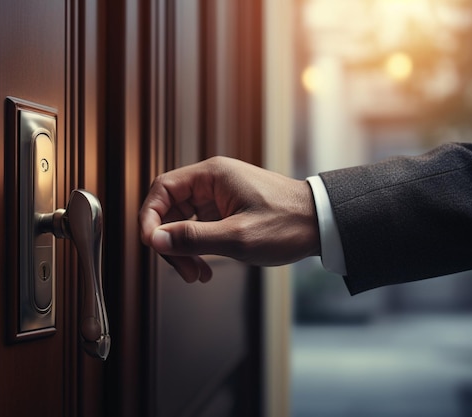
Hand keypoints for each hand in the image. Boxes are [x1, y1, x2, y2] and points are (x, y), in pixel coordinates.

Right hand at [139, 156, 319, 281]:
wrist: (321, 225)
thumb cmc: (288, 224)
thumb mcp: (237, 237)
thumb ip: (193, 238)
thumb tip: (154, 239)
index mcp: (212, 176)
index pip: (162, 189)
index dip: (150, 217)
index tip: (152, 244)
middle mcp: (212, 182)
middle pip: (170, 210)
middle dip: (170, 242)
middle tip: (184, 270)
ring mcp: (218, 197)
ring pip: (183, 223)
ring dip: (184, 250)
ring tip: (197, 275)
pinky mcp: (226, 212)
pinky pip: (199, 229)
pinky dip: (198, 250)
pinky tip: (205, 269)